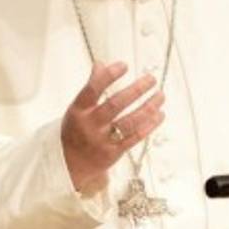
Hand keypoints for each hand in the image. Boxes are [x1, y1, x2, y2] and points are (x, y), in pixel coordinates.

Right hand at [61, 62, 165, 191]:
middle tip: (151, 79)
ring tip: (160, 95)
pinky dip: (149, 125)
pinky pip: (134, 138)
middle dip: (136, 90)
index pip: (93, 89)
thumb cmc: (75, 131)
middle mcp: (89, 125)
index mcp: (78, 110)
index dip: (108, 76)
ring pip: (129, 122)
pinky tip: (159, 115)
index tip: (124, 65)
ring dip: (148, 107)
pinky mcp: (113, 153)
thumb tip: (100, 64)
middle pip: (115, 104)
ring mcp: (101, 140)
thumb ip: (90, 88)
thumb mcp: (76, 108)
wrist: (68, 164)